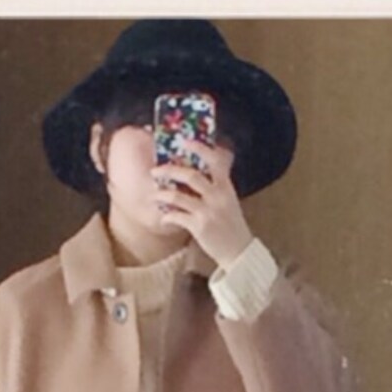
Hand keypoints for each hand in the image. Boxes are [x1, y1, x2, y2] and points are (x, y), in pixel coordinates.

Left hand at [150, 140, 253, 270]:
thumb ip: (217, 187)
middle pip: (191, 176)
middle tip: (155, 170)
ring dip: (163, 194)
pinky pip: (177, 216)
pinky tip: (164, 217)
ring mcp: (208, 211)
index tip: (185, 141)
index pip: (214, 161)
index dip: (200, 149)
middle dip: (170, 170)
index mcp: (226, 187)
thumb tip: (199, 174)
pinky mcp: (199, 227)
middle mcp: (217, 196)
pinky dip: (167, 215)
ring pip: (179, 196)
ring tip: (154, 194)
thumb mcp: (229, 201)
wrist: (238, 250)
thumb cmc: (231, 226)